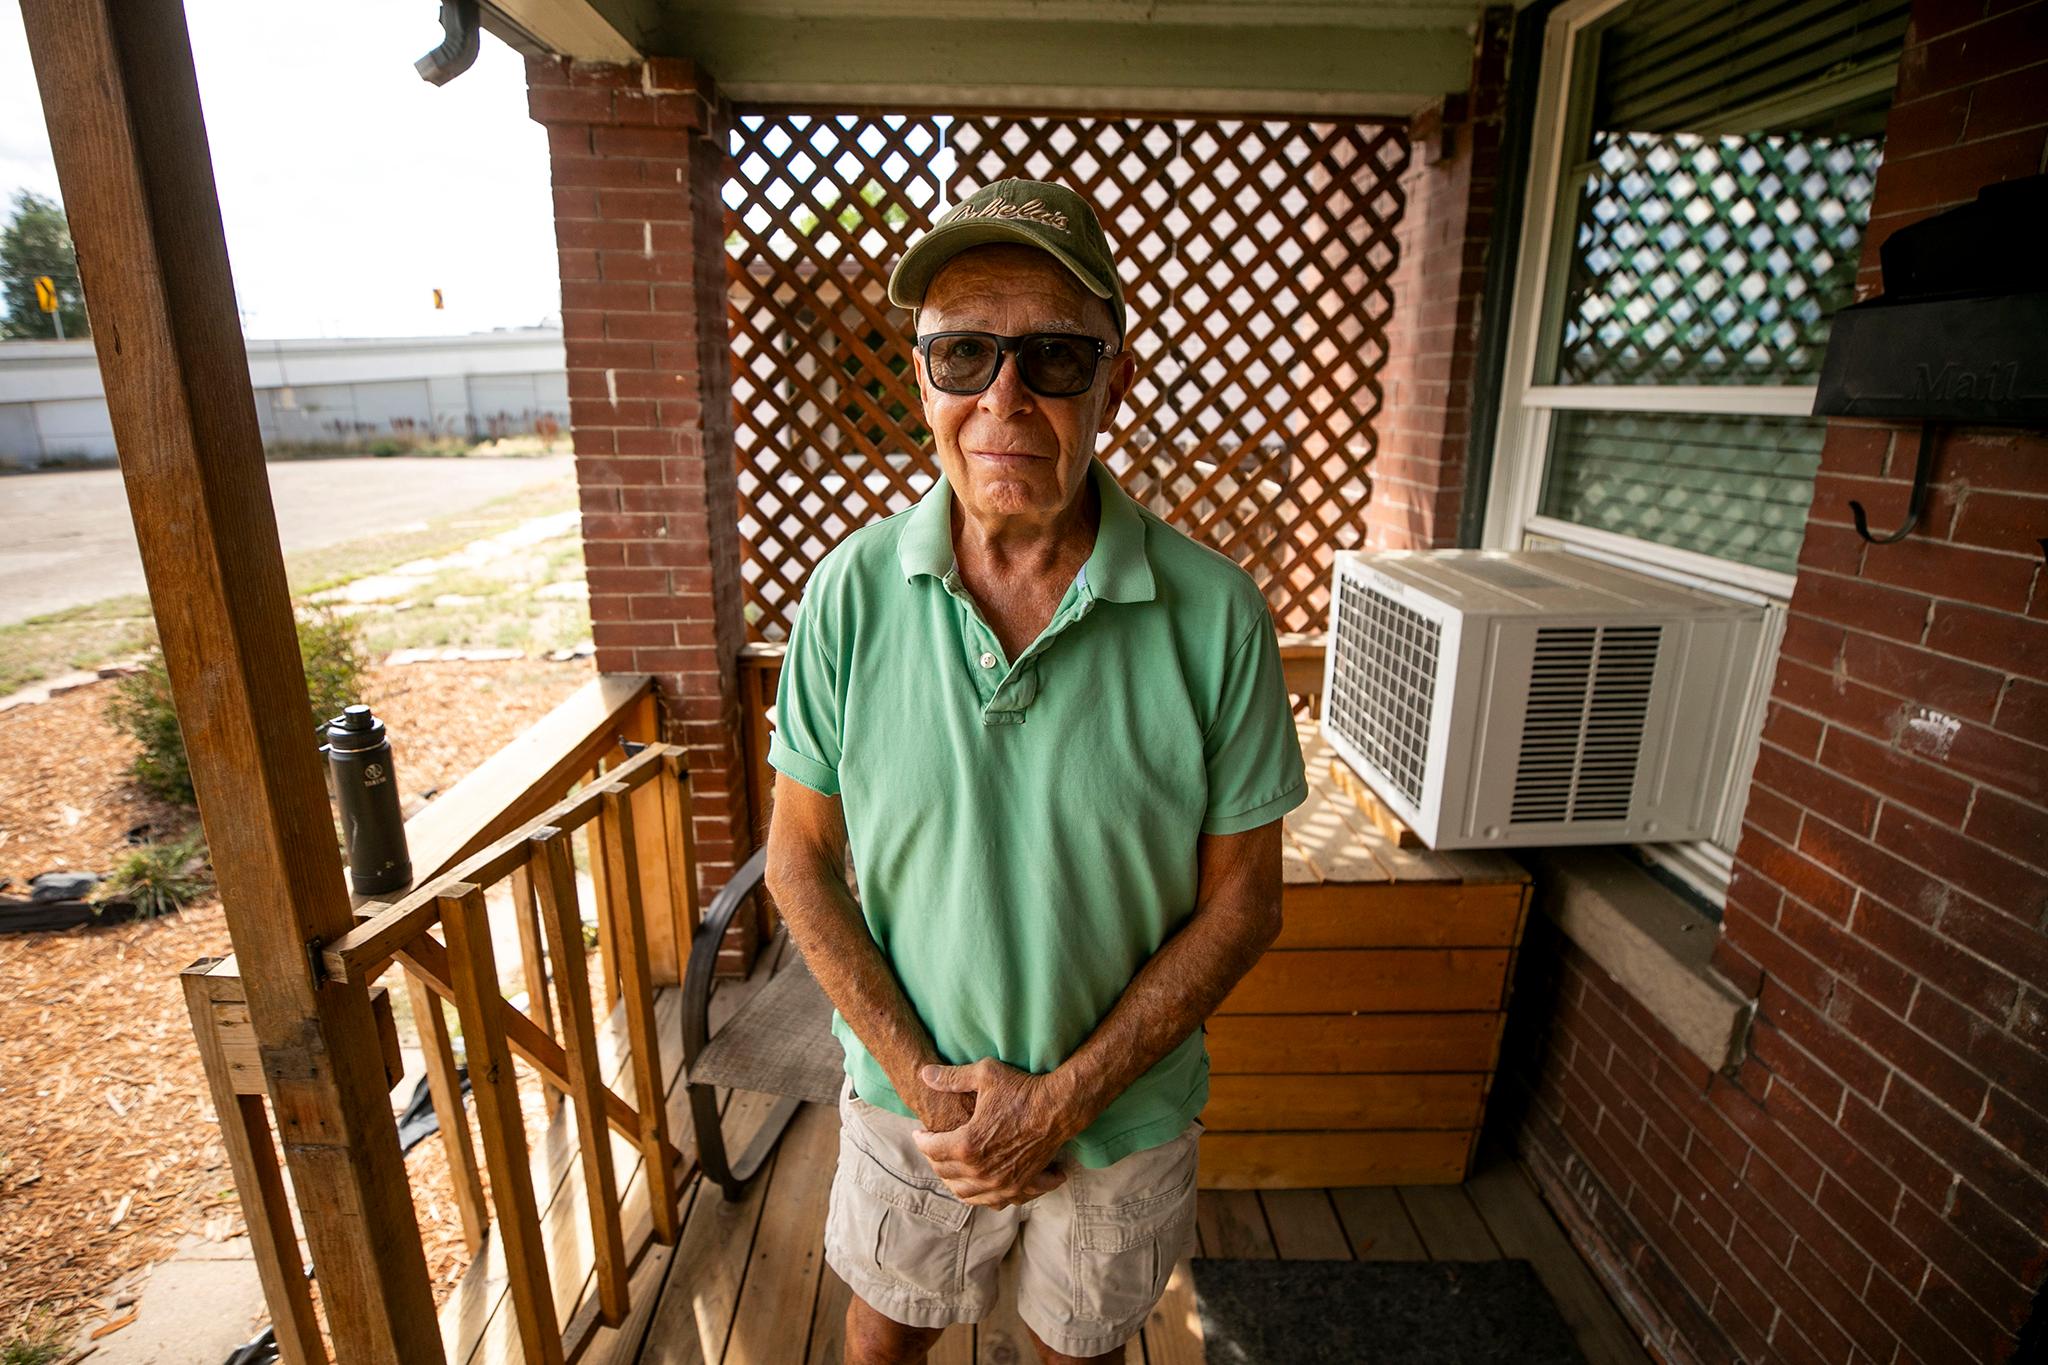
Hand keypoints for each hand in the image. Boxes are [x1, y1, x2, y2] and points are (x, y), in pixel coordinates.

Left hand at [909, 1058, 1080, 1208]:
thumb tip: (923, 1074)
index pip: (931, 1149)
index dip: (921, 1139)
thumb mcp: (984, 1075)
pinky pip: (994, 1202)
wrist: (1059, 1107)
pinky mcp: (1020, 1187)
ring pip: (966, 1194)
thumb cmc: (1023, 1088)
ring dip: (953, 1183)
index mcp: (967, 1144)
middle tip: (933, 1148)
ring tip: (951, 1169)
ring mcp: (1001, 1183)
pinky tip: (981, 1188)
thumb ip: (951, 1077)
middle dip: (934, 1160)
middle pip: (945, 1173)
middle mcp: (981, 1171)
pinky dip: (983, 1197)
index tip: (919, 1132)